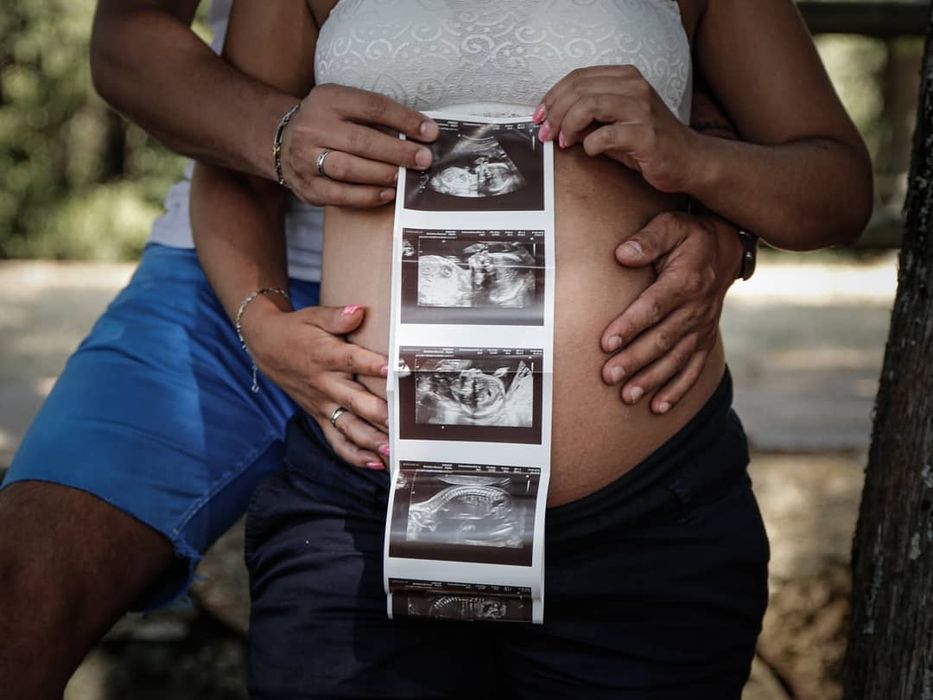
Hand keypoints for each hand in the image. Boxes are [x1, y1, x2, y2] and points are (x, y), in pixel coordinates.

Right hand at [241, 300, 390, 468]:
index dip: (373, 364)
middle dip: (378, 415)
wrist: (265, 347)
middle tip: (401, 425)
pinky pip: (336, 440)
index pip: (352, 360)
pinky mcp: (319, 416)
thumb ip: (337, 316)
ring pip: (347, 427)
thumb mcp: (314, 316)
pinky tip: (375, 462)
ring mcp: (321, 404)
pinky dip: (354, 454)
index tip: (394, 370)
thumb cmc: (297, 330)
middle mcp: (324, 383)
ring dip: (370, 441)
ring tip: (392, 451)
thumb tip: (358, 311)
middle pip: (354, 401)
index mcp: (325, 356)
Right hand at [281, 84, 438, 206]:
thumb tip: (420, 135)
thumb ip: (376, 117)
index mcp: (328, 100)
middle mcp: (313, 127)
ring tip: (405, 178)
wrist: (281, 139)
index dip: (404, 119)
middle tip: (423, 160)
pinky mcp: (307, 186)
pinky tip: (387, 194)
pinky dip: (367, 196)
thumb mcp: (345, 105)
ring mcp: (305, 158)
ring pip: (348, 169)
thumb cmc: (328, 122)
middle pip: (361, 141)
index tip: (430, 132)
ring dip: (382, 175)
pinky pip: (340, 195)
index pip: (372, 107)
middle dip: (398, 152)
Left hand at [536, 65, 699, 192]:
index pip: (578, 77)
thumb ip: (586, 120)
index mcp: (626, 78)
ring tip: (564, 142)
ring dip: (568, 125)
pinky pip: (605, 135)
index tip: (540, 116)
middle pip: (579, 89)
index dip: (553, 96)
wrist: (688, 160)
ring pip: (589, 105)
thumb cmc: (648, 143)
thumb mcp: (613, 126)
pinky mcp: (645, 134)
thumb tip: (555, 123)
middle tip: (546, 133)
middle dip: (555, 112)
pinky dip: (590, 145)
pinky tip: (591, 151)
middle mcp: (634, 87)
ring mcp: (642, 108)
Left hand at [600, 211, 742, 413]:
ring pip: (675, 359)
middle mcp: (696, 309)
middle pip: (662, 339)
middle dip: (635, 360)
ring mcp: (702, 327)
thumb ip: (648, 240)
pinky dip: (677, 390)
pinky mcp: (704, 339)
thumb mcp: (672, 226)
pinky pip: (693, 369)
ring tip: (627, 396)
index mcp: (685, 281)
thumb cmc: (690, 236)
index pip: (653, 307)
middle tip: (609, 376)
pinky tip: (658, 407)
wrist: (726, 247)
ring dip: (652, 380)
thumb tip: (622, 254)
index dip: (630, 325)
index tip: (606, 342)